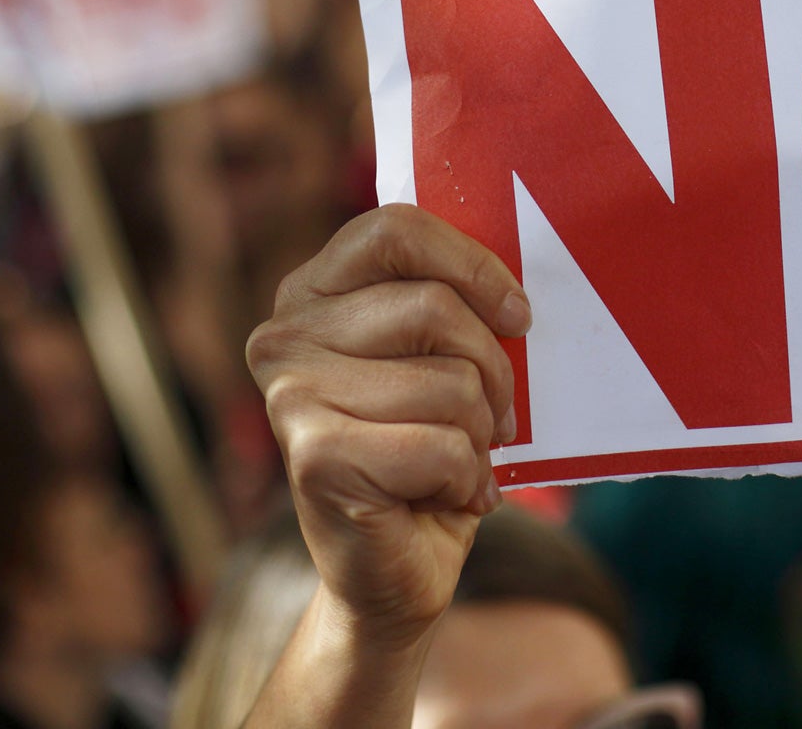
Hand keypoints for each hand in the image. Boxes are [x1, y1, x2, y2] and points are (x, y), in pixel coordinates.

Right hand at [246, 205, 530, 650]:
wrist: (392, 571)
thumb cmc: (428, 448)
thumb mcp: (441, 356)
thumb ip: (455, 302)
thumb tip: (516, 289)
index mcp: (313, 291)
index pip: (396, 229)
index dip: (472, 265)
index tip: (517, 315)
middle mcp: (285, 335)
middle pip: (436, 307)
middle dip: (492, 370)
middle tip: (493, 417)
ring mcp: (291, 396)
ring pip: (451, 382)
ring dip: (481, 432)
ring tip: (458, 459)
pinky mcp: (314, 459)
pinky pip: (443, 446)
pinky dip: (468, 478)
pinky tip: (445, 495)